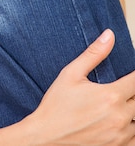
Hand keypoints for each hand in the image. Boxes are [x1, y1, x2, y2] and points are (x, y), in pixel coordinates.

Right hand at [27, 29, 134, 144]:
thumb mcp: (71, 74)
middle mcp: (119, 117)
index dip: (134, 76)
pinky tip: (121, 122)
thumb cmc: (57, 105)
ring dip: (132, 111)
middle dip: (132, 92)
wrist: (46, 137)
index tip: (130, 75)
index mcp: (110, 96)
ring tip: (119, 105)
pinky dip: (132, 130)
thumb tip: (109, 35)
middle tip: (121, 90)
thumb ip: (94, 54)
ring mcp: (120, 136)